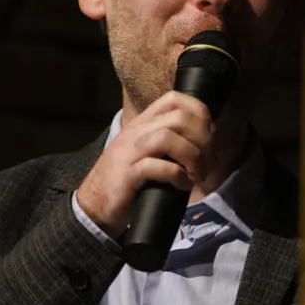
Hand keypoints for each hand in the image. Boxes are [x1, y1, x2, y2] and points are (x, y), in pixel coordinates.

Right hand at [75, 91, 213, 238]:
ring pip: (168, 138)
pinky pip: (156, 166)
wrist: (94, 206)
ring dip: (193, 157)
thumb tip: (206, 140)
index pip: (174, 99)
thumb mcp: (150, 153)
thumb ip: (170, 141)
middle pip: (179, 118)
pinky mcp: (127, 174)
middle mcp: (136, 132)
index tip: (209, 136)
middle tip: (208, 163)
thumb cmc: (129, 180)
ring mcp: (129, 152)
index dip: (200, 113)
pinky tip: (183, 185)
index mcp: (143, 123)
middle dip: (203, 140)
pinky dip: (178, 175)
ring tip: (197, 176)